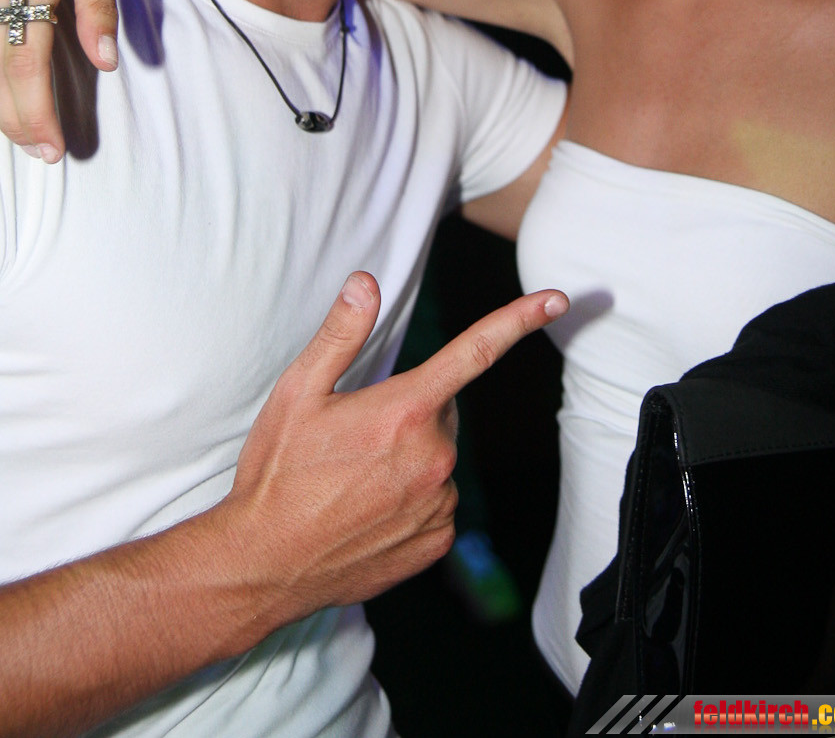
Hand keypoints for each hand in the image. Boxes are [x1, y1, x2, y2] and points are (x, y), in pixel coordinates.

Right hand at [217, 271, 570, 620]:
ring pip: (437, 460)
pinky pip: (436, 504)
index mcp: (404, 410)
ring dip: (408, 460)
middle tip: (353, 438)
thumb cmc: (277, 474)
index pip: (475, 351)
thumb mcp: (297, 393)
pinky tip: (366, 512)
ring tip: (352, 481)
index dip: (519, 320)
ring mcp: (439, 504)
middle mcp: (434, 456)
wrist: (263, 566)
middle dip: (408, 413)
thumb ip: (340, 334)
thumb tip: (365, 283)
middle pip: (440, 412)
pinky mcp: (437, 543)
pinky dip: (410, 501)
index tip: (557, 299)